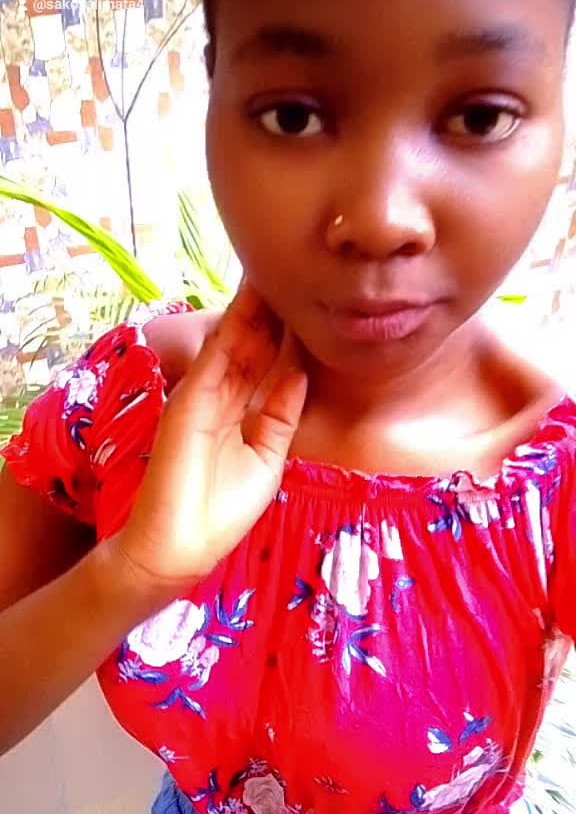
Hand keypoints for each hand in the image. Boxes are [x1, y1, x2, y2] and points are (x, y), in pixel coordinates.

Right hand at [110, 281, 308, 591]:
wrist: (179, 545)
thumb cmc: (223, 513)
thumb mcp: (266, 458)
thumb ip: (279, 416)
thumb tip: (298, 374)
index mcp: (239, 413)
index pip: (263, 363)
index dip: (282, 333)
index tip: (307, 302)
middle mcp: (221, 397)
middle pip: (251, 344)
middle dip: (272, 309)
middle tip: (296, 271)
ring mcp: (204, 394)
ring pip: (236, 340)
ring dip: (255, 306)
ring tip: (278, 268)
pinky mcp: (191, 398)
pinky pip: (218, 355)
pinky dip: (235, 324)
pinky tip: (253, 295)